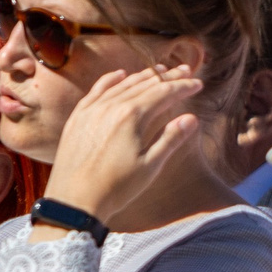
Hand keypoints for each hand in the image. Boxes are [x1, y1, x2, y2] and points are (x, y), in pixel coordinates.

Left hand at [40, 65, 205, 225]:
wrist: (73, 201)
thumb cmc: (116, 187)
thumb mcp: (150, 166)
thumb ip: (171, 138)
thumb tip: (191, 118)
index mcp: (132, 116)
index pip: (164, 93)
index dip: (183, 86)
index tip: (198, 83)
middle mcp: (111, 106)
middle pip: (145, 84)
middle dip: (168, 77)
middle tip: (185, 70)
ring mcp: (92, 109)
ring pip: (122, 84)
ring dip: (143, 75)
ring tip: (160, 70)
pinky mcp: (78, 117)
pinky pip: (97, 90)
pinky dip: (111, 80)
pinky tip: (120, 74)